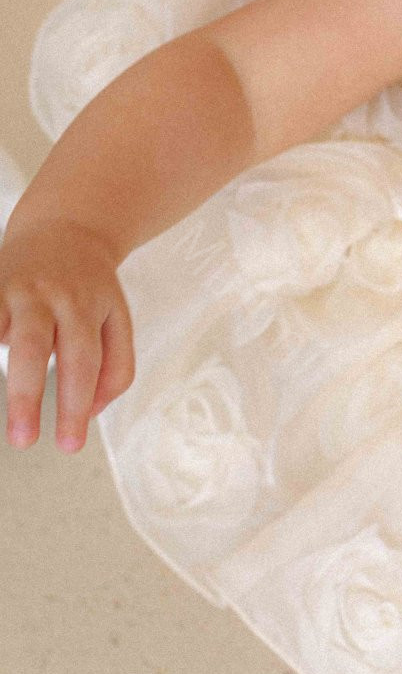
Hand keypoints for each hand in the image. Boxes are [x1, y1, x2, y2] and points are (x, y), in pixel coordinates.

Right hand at [1, 217, 135, 451]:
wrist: (66, 227)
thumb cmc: (90, 290)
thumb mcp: (117, 321)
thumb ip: (115, 368)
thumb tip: (92, 412)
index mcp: (88, 307)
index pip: (86, 364)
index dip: (77, 406)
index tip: (69, 446)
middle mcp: (49, 295)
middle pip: (37, 348)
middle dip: (27, 396)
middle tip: (23, 440)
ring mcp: (14, 287)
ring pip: (0, 329)